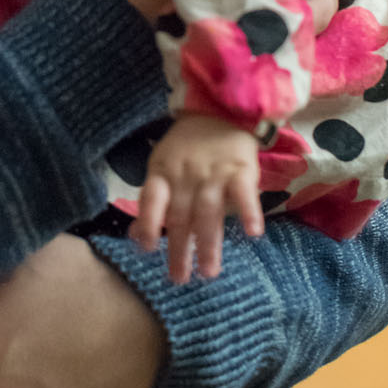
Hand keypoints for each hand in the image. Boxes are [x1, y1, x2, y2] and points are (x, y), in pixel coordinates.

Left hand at [130, 113, 264, 283]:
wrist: (220, 108)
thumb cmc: (188, 147)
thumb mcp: (163, 167)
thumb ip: (153, 203)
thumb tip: (135, 238)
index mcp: (164, 173)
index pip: (152, 199)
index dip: (148, 222)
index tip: (147, 250)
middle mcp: (186, 176)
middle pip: (181, 215)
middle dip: (180, 249)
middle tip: (179, 279)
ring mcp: (214, 172)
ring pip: (209, 211)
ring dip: (209, 243)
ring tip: (209, 272)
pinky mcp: (241, 169)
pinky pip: (244, 192)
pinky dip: (248, 211)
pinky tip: (252, 233)